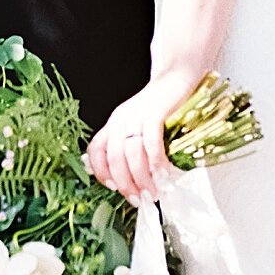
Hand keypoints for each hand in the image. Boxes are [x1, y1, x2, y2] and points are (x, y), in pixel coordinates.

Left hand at [86, 65, 197, 205]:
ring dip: (142, 178)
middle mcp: (121, 119)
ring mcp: (137, 115)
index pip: (96, 150)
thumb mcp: (140, 123)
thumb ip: (133, 143)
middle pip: (114, 157)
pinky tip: (163, 173)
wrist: (179, 75)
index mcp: (114, 122)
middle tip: (139, 200)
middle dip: (126, 184)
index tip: (114, 189)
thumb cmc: (163, 104)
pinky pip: (151, 142)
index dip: (101, 172)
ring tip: (153, 192)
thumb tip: (134, 175)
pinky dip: (156, 161)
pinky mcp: (155, 112)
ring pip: (131, 154)